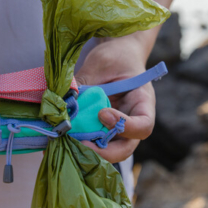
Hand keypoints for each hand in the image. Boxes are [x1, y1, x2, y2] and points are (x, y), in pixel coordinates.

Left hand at [75, 35, 155, 162]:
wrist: (116, 56)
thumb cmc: (116, 57)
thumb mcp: (101, 64)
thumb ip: (85, 82)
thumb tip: (63, 99)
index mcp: (142, 103)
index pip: (143, 126)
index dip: (125, 126)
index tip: (103, 114)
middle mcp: (132, 121)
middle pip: (126, 148)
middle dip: (105, 151)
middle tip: (81, 144)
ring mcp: (117, 129)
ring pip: (109, 151)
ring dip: (90, 151)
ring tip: (69, 142)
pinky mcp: (101, 130)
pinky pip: (94, 143)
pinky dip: (80, 144)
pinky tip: (64, 138)